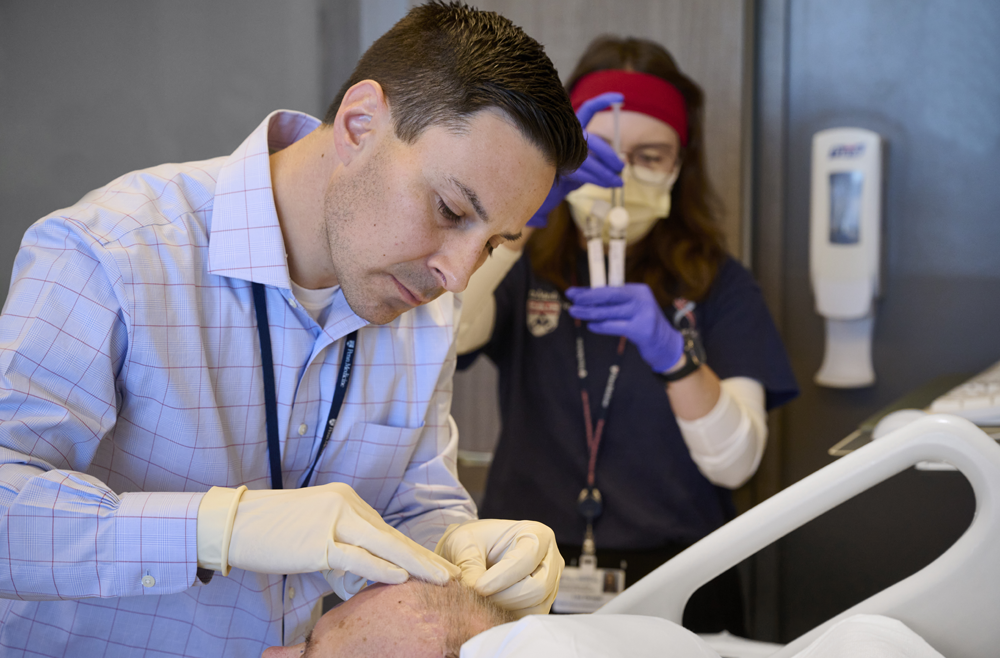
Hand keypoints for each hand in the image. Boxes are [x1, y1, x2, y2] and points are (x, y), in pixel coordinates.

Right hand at [219, 483, 459, 598]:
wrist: (234, 524)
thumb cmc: (270, 533)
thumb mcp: (314, 531)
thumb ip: (342, 544)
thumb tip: (364, 569)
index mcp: (346, 501)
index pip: (387, 530)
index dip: (414, 550)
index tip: (438, 565)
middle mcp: (344, 504)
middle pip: (393, 536)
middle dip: (425, 558)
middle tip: (453, 575)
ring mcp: (332, 521)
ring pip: (383, 544)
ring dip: (415, 564)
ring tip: (440, 579)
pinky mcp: (318, 541)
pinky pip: (356, 556)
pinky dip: (381, 568)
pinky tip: (402, 578)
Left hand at [435, 519, 562, 616]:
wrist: (475, 550)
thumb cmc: (472, 540)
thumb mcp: (464, 543)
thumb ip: (470, 566)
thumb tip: (474, 592)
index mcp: (537, 534)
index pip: (527, 559)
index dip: (502, 577)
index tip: (477, 587)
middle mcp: (550, 559)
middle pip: (538, 588)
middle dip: (505, 597)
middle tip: (478, 597)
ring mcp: (549, 584)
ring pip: (535, 607)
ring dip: (504, 609)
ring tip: (481, 601)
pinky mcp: (542, 603)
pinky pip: (529, 617)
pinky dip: (507, 617)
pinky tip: (489, 607)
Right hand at [527, 92, 624, 226]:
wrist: (551, 190)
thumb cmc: (573, 171)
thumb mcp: (591, 160)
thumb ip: (605, 157)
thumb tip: (624, 161)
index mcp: (574, 127)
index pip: (588, 108)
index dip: (603, 101)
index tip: (621, 98)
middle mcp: (566, 134)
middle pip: (594, 140)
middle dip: (610, 156)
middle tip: (622, 167)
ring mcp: (560, 151)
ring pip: (589, 160)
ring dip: (606, 173)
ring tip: (618, 182)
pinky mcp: (558, 168)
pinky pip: (583, 173)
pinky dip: (598, 180)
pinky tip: (607, 184)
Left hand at [566, 283, 683, 372]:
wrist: (665, 345)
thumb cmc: (642, 325)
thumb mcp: (631, 310)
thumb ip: (612, 303)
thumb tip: (583, 297)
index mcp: (638, 290)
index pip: (610, 288)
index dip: (590, 290)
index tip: (573, 292)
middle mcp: (642, 299)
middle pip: (609, 295)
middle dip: (588, 297)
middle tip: (571, 299)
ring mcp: (643, 314)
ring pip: (609, 312)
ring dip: (589, 313)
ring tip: (574, 312)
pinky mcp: (641, 330)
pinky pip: (614, 327)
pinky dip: (600, 326)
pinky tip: (590, 326)